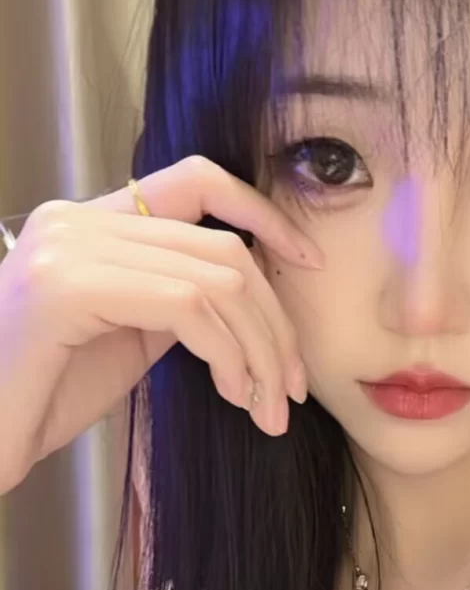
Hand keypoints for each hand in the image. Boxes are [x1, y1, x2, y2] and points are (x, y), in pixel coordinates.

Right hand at [0, 155, 323, 494]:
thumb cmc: (41, 397)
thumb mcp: (123, 336)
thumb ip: (174, 299)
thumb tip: (247, 297)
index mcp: (87, 221)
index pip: (196, 182)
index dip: (263, 214)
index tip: (307, 264)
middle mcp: (75, 218)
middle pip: (220, 245)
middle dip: (274, 322)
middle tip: (293, 387)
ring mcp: (68, 246)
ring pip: (216, 279)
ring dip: (260, 351)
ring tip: (268, 406)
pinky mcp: (68, 286)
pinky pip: (188, 306)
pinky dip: (229, 355)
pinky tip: (232, 394)